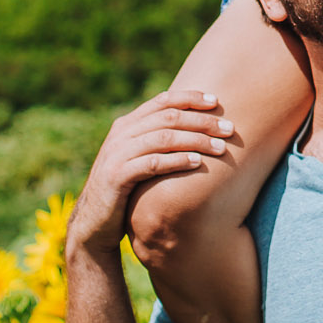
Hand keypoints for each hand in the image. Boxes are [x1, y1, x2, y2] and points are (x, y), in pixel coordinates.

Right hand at [67, 87, 233, 260]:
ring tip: (220, 148)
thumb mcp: (137, 158)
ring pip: (163, 137)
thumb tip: (193, 125)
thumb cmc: (125, 189)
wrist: (93, 224)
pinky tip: (197, 162)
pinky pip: (152, 163)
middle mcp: (121, 134)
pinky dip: (177, 160)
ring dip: (196, 140)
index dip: (191, 98)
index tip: (216, 102)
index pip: (163, 100)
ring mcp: (116, 154)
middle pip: (168, 117)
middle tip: (229, 129)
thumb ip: (155, 139)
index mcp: (127, 124)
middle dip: (202, 121)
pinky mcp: (116, 176)